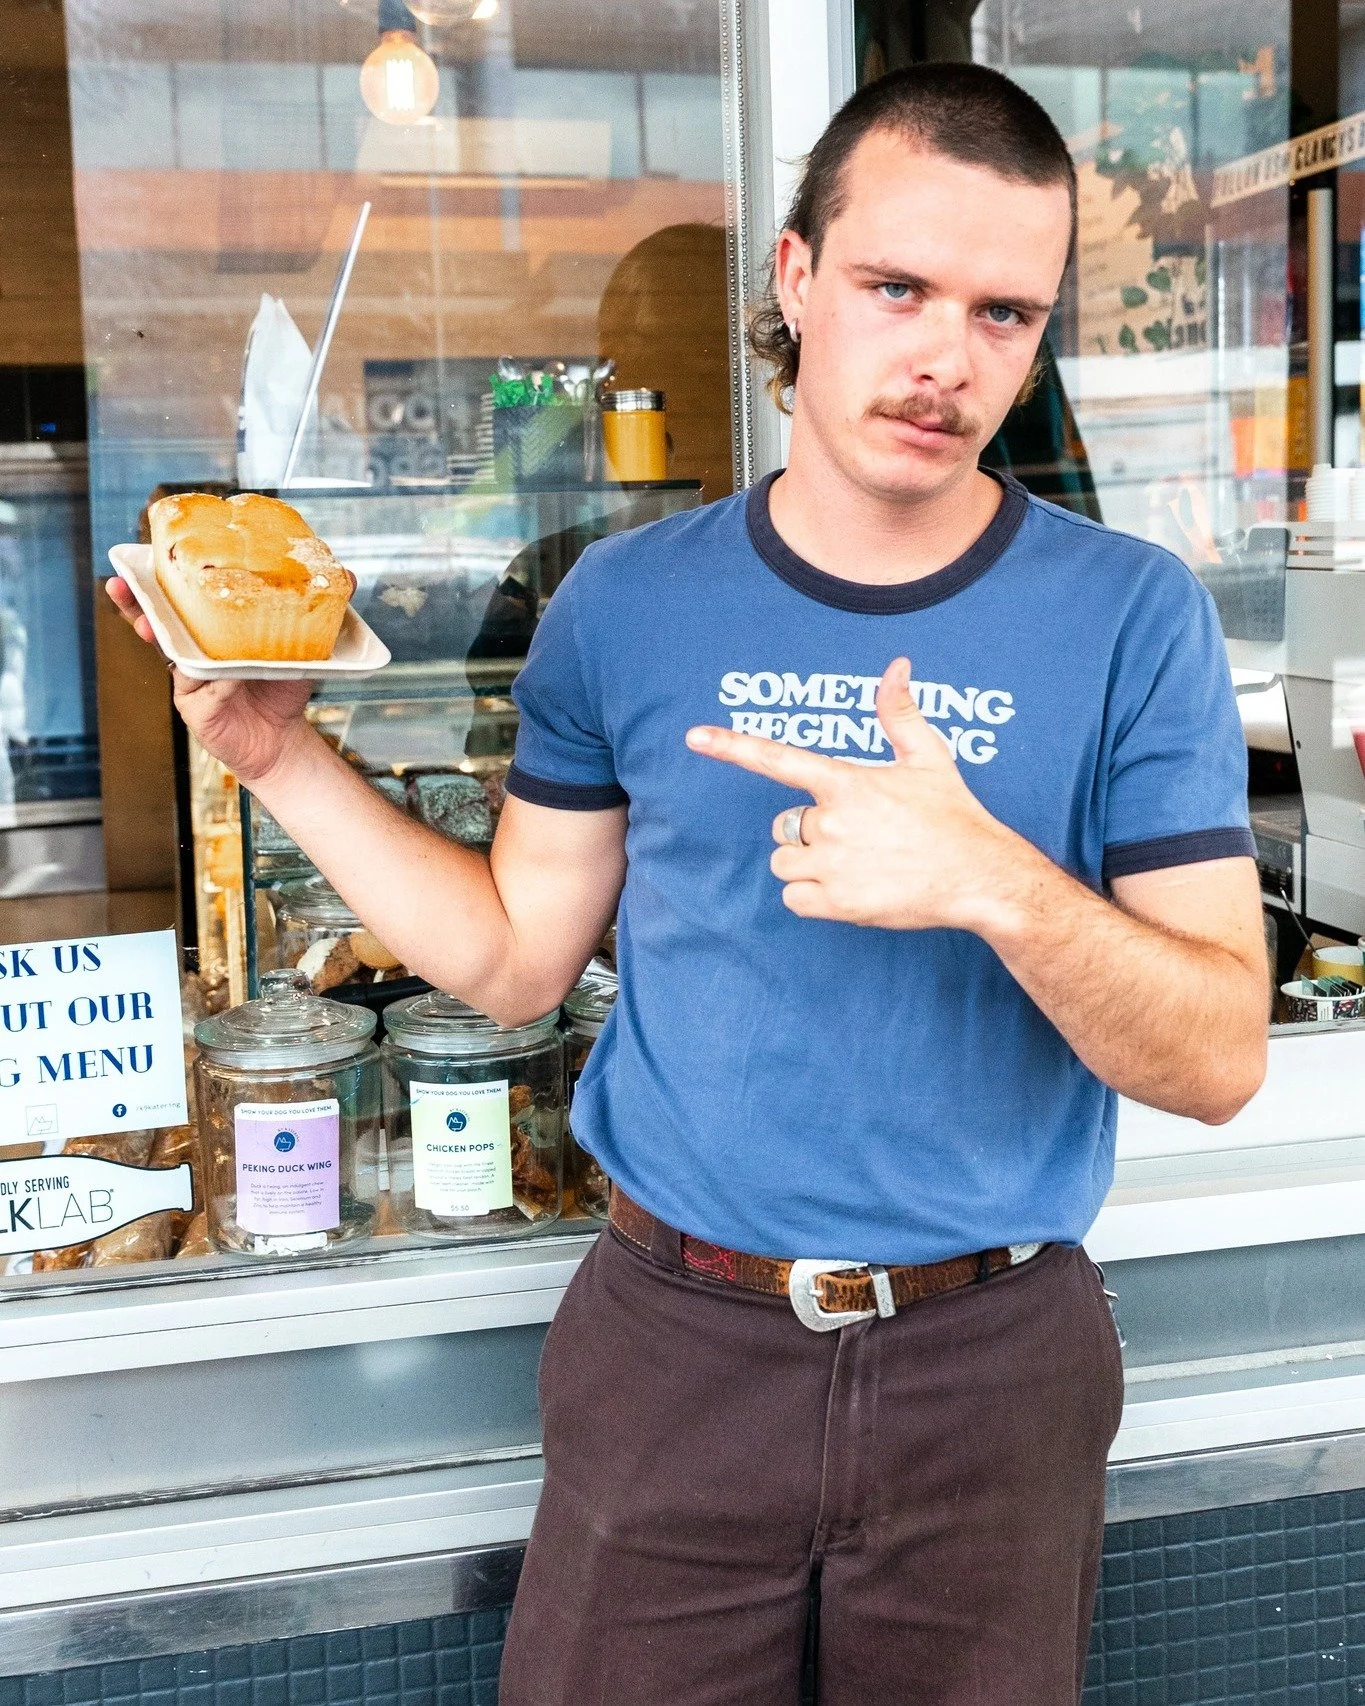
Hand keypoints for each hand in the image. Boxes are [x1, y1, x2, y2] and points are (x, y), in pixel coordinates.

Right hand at [105, 574, 314, 786]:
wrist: (283, 740)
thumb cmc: (282, 688)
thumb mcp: (302, 645)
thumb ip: (318, 612)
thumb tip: (349, 572)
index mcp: (207, 635)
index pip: (177, 604)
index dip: (153, 586)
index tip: (135, 564)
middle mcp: (191, 656)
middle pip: (156, 625)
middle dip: (135, 604)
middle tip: (120, 583)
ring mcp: (189, 683)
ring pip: (172, 655)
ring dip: (158, 637)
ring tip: (146, 624)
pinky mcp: (197, 711)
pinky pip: (205, 690)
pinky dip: (218, 683)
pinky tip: (228, 677)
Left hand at [685, 657, 1028, 932]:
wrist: (979, 877)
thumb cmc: (954, 815)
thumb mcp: (929, 757)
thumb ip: (899, 713)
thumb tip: (896, 665)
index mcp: (846, 782)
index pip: (777, 758)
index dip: (732, 746)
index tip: (695, 737)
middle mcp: (831, 822)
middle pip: (783, 824)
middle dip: (808, 832)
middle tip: (856, 837)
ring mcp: (832, 864)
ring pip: (783, 862)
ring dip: (806, 865)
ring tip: (854, 864)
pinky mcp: (837, 903)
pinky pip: (793, 899)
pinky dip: (812, 897)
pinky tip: (849, 889)